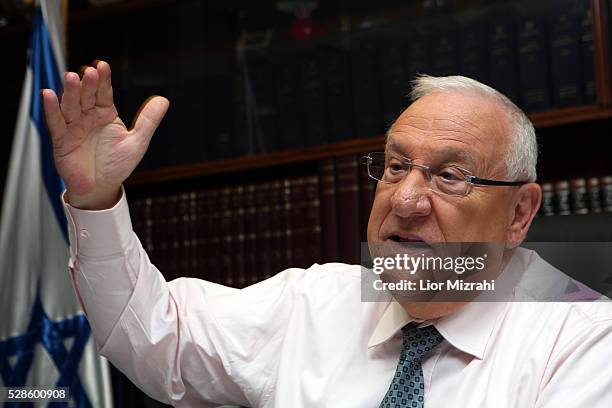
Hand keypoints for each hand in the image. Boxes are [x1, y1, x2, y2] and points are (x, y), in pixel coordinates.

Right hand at [42, 60, 168, 209]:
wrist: (102, 188)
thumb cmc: (117, 165)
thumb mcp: (137, 142)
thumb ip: (148, 121)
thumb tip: (163, 100)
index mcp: (106, 114)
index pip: (104, 93)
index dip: (103, 80)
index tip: (103, 65)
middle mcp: (88, 117)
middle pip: (86, 96)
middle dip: (88, 84)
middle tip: (89, 72)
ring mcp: (74, 127)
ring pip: (70, 106)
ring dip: (70, 92)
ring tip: (71, 77)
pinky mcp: (61, 140)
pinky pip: (55, 123)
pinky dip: (51, 109)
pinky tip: (48, 94)